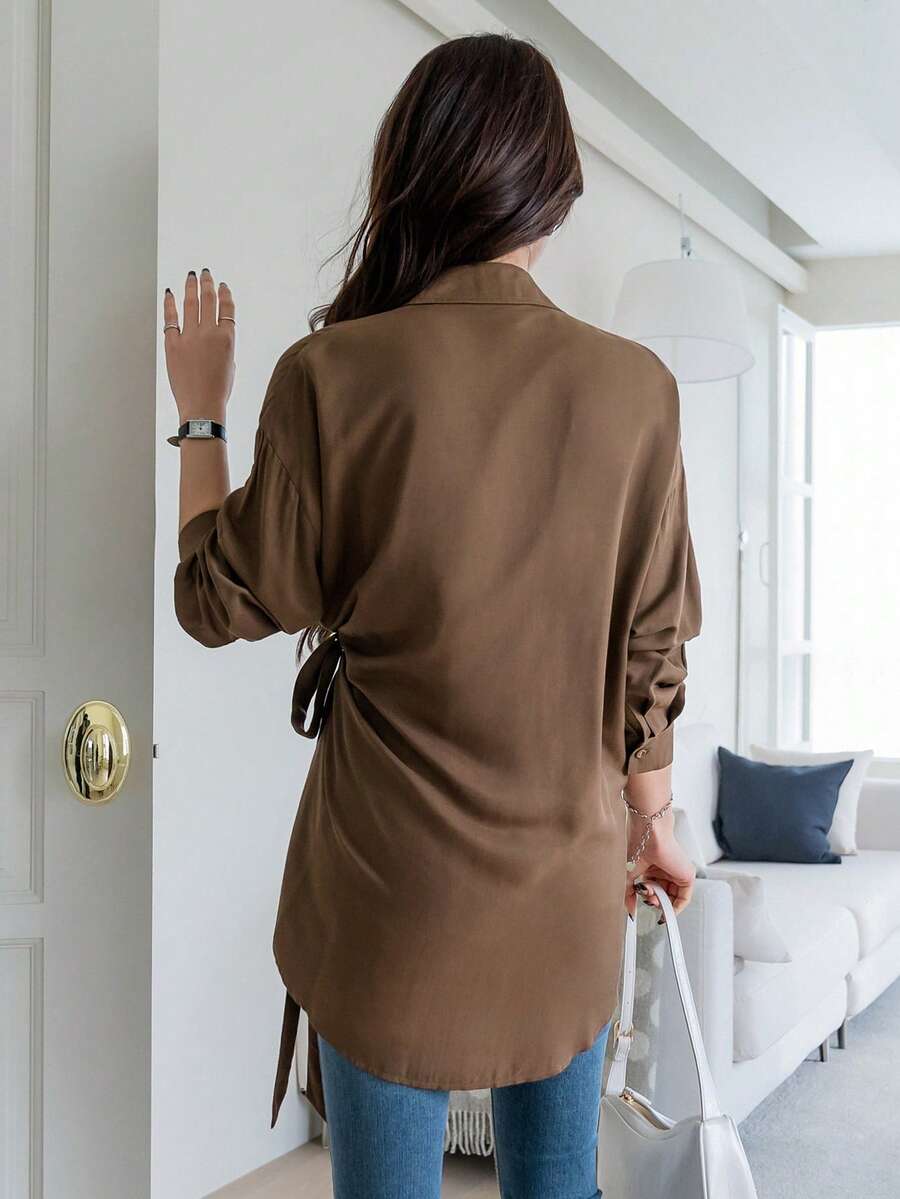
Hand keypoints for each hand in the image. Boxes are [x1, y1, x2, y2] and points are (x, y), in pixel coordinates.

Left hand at [163, 268, 234, 421]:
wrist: (202, 406)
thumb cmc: (219, 390)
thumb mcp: (230, 365)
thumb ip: (224, 346)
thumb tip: (213, 335)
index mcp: (227, 338)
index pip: (227, 308)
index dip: (225, 294)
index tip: (222, 286)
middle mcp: (209, 333)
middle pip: (208, 300)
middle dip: (207, 284)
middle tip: (205, 273)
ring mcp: (190, 337)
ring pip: (190, 304)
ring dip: (190, 287)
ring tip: (190, 277)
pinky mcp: (173, 345)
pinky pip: (170, 319)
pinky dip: (169, 304)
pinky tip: (169, 294)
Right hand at [624, 813, 694, 918]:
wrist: (651, 832)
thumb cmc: (638, 844)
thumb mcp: (629, 874)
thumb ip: (628, 895)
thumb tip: (630, 912)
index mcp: (652, 867)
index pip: (652, 889)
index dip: (646, 899)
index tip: (640, 906)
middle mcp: (666, 870)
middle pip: (663, 895)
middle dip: (654, 902)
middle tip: (647, 899)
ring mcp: (677, 873)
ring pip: (671, 898)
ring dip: (661, 904)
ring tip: (652, 897)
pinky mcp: (687, 876)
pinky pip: (683, 899)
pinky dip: (675, 908)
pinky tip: (665, 910)